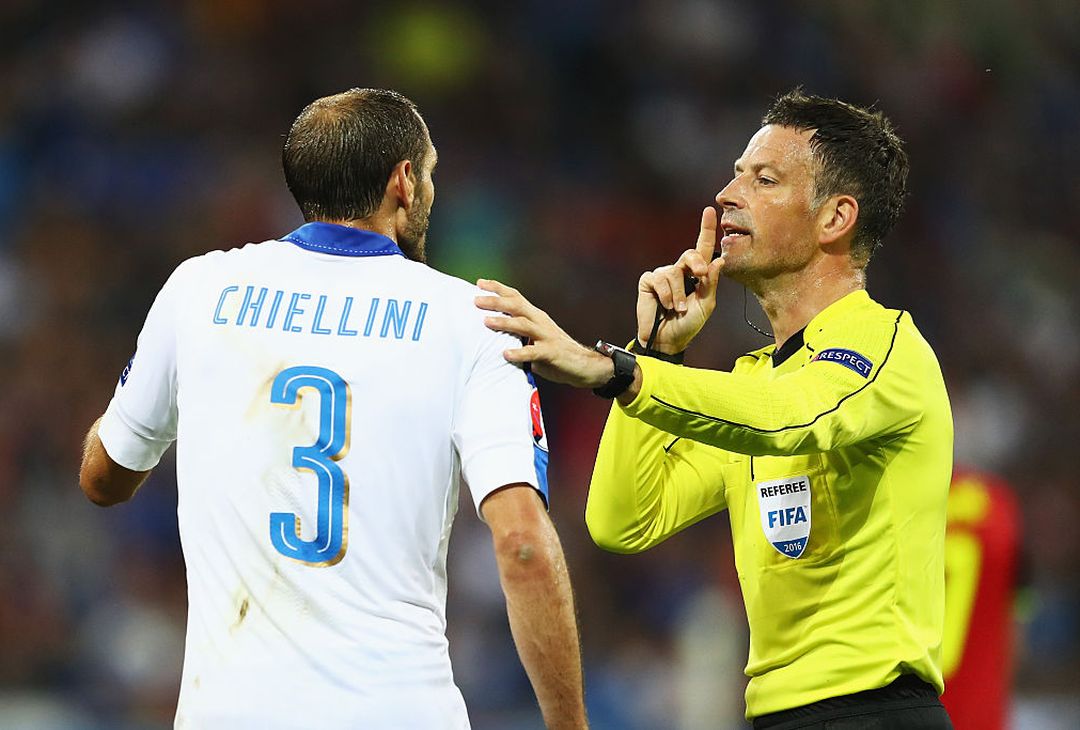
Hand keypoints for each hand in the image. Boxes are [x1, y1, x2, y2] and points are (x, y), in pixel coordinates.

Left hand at [475, 280, 613, 388]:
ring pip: (523, 325)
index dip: (498, 288)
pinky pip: (533, 352)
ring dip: (504, 322)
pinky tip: (506, 354)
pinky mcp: (552, 352)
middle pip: (516, 306)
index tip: (479, 283)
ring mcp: (546, 336)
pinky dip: (519, 353)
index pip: (515, 296)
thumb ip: (517, 335)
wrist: (585, 365)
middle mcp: (540, 321)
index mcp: (535, 316)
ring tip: (486, 322)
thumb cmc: (554, 353)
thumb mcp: (534, 339)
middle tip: (476, 300)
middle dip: (495, 301)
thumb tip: (491, 337)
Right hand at [636, 207, 724, 352]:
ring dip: (678, 294)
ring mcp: (663, 275)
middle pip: (690, 254)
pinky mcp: (648, 281)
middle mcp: (680, 271)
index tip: (710, 211)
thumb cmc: (688, 324)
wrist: (668, 339)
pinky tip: (665, 305)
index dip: (706, 229)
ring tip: (677, 308)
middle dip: (697, 264)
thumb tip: (718, 262)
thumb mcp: (705, 305)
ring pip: (674, 273)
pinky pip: (660, 280)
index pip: (703, 248)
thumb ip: (711, 284)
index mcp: (697, 275)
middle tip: (700, 275)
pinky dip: (666, 295)